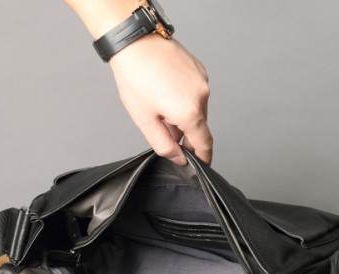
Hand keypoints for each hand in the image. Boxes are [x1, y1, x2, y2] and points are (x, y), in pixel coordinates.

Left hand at [109, 34, 212, 164]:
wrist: (135, 43)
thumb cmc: (136, 78)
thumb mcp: (146, 121)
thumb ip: (164, 145)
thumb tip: (178, 158)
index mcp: (190, 112)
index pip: (204, 143)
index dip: (203, 157)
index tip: (201, 164)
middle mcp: (202, 96)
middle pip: (199, 126)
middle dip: (186, 135)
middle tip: (166, 132)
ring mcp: (202, 80)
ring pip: (198, 109)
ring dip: (184, 116)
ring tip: (161, 109)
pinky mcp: (198, 69)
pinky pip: (196, 93)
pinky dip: (184, 100)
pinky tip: (166, 93)